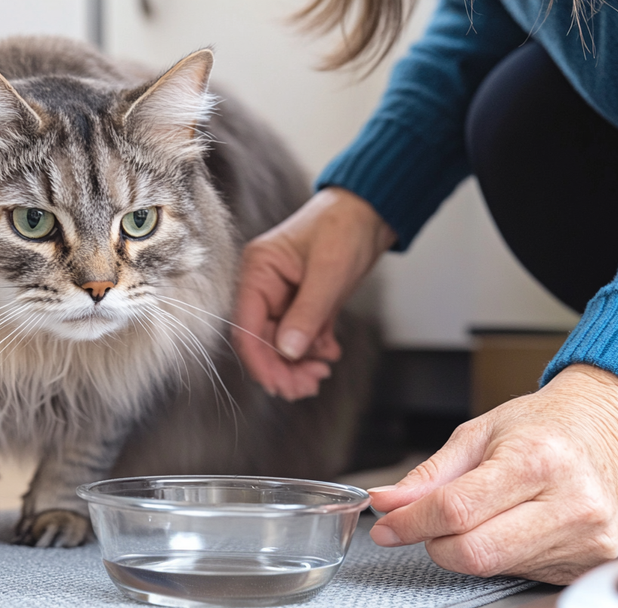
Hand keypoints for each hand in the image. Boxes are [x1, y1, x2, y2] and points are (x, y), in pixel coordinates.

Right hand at [232, 187, 395, 399]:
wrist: (371, 210)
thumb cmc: (345, 227)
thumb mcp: (329, 272)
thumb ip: (307, 313)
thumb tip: (288, 352)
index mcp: (258, 271)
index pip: (246, 326)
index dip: (261, 361)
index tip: (280, 385)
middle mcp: (264, 285)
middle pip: (263, 341)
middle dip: (283, 368)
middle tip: (308, 387)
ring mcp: (283, 295)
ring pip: (281, 344)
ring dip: (299, 364)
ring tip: (322, 373)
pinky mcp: (302, 303)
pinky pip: (300, 337)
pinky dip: (313, 351)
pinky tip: (330, 354)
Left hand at [367, 364, 617, 583]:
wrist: (613, 431)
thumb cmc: (546, 426)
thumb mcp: (480, 433)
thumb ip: (429, 474)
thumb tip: (387, 502)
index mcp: (537, 460)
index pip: (457, 510)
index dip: (411, 522)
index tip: (387, 525)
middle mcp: (570, 503)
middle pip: (475, 551)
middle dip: (436, 542)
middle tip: (429, 523)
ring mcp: (586, 538)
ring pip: (495, 567)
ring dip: (468, 548)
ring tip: (486, 512)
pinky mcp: (591, 562)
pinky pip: (522, 572)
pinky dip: (501, 555)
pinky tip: (514, 525)